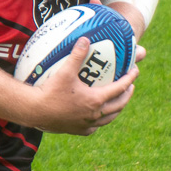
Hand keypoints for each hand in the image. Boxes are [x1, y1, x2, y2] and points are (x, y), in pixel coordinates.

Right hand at [25, 38, 140, 134]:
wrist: (34, 111)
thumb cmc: (50, 91)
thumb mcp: (65, 71)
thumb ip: (77, 55)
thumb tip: (85, 39)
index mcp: (96, 100)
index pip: (119, 88)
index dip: (129, 79)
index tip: (136, 71)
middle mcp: (94, 114)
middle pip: (118, 105)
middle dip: (127, 95)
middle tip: (130, 87)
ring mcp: (86, 124)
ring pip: (108, 118)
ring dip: (116, 109)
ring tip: (118, 102)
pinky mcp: (77, 131)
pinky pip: (94, 127)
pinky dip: (99, 121)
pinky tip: (96, 118)